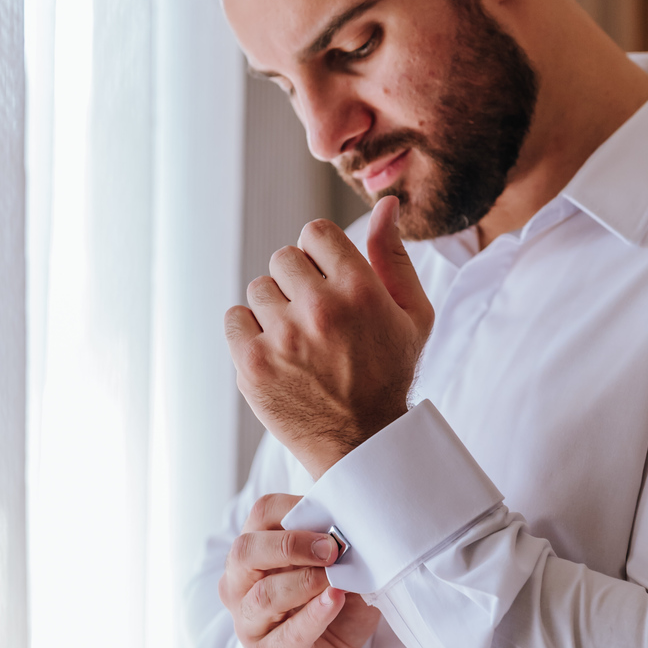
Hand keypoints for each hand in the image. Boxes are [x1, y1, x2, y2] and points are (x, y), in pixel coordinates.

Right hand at [221, 492, 381, 647]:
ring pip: (264, 595)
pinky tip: (335, 599)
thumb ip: (342, 546)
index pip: (261, 514)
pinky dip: (314, 615)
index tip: (332, 514)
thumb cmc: (329, 608)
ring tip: (337, 578)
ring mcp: (250, 623)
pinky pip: (288, 635)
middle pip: (246, 551)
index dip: (295, 507)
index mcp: (255, 553)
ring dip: (305, 580)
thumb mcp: (339, 568)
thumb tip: (360, 522)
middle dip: (292, 544)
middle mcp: (241, 585)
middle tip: (333, 547)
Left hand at [225, 195, 434, 478]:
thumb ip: (394, 255)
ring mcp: (283, 339)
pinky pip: (235, 318)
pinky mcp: (253, 366)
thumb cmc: (391, 372)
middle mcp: (320, 309)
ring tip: (299, 338)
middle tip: (316, 316)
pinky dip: (250, 331)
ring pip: (258, 288)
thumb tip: (385, 203)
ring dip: (275, 307)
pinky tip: (278, 351)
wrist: (364, 444)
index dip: (322, 255)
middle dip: (298, 280)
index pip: (315, 232)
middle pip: (283, 257)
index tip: (330, 282)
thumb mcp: (412, 314)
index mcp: (360, 290)